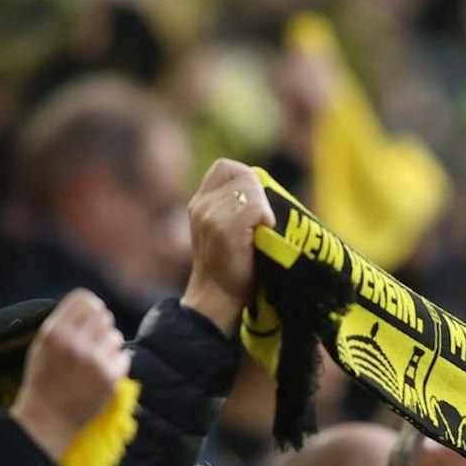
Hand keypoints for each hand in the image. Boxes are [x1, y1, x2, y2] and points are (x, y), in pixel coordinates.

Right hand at [11, 289, 131, 460]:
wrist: (49, 418)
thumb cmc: (45, 380)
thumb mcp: (43, 346)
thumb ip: (64, 324)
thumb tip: (94, 306)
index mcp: (55, 332)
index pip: (84, 299)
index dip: (91, 306)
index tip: (91, 318)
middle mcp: (74, 342)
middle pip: (104, 314)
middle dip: (102, 326)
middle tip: (94, 341)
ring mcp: (93, 360)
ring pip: (116, 336)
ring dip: (110, 345)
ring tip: (96, 360)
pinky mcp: (109, 378)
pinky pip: (124, 356)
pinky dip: (116, 363)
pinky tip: (102, 374)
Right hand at [181, 159, 274, 335]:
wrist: (217, 298)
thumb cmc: (230, 268)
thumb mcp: (223, 229)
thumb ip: (234, 206)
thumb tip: (265, 191)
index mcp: (199, 202)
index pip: (226, 167)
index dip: (246, 178)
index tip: (254, 203)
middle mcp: (201, 205)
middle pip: (245, 175)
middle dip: (261, 196)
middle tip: (262, 224)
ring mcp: (210, 215)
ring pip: (252, 189)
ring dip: (264, 210)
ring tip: (259, 233)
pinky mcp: (224, 227)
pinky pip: (256, 206)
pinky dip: (265, 218)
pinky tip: (261, 236)